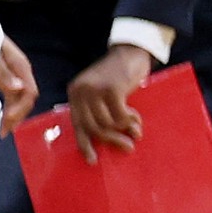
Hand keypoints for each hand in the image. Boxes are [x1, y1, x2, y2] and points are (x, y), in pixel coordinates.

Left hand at [0, 40, 37, 132]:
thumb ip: (2, 70)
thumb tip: (18, 88)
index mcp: (19, 65)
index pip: (29, 93)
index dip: (18, 111)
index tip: (3, 124)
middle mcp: (21, 69)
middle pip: (27, 98)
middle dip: (16, 117)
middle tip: (1, 133)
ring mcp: (15, 71)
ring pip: (21, 98)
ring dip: (13, 114)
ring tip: (1, 128)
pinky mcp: (6, 73)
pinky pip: (14, 94)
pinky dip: (8, 107)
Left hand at [66, 41, 155, 158]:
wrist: (131, 51)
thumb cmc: (119, 75)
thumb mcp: (101, 93)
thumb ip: (98, 111)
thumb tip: (106, 139)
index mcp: (75, 93)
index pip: (77, 124)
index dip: (85, 144)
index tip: (93, 161)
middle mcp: (81, 91)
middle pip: (93, 127)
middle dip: (111, 140)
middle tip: (128, 147)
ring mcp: (95, 89)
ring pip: (107, 123)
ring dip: (124, 130)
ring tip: (136, 130)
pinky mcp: (111, 89)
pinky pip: (120, 116)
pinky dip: (130, 121)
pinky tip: (136, 119)